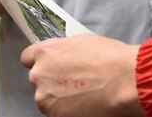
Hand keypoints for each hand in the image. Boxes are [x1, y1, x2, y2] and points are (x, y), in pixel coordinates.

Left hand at [21, 34, 142, 116]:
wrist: (124, 81)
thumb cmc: (109, 58)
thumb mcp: (83, 42)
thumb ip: (64, 50)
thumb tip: (63, 57)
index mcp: (45, 52)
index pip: (27, 57)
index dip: (41, 61)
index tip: (50, 65)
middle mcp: (39, 75)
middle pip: (39, 79)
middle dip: (52, 80)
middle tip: (74, 81)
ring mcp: (45, 99)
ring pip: (47, 98)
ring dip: (59, 98)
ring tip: (83, 95)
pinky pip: (58, 113)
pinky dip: (68, 111)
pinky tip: (85, 104)